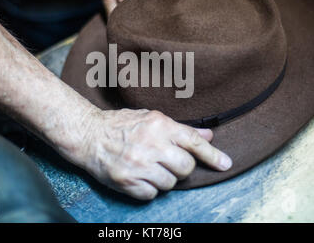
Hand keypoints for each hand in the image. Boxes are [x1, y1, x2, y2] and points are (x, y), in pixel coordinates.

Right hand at [58, 108, 231, 199]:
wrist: (88, 135)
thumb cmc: (120, 125)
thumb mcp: (150, 118)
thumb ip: (179, 129)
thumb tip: (208, 135)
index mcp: (158, 125)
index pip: (193, 141)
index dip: (211, 155)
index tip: (225, 164)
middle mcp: (150, 145)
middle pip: (185, 167)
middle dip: (181, 168)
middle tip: (168, 161)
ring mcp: (138, 165)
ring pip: (171, 183)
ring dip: (164, 178)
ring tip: (149, 167)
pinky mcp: (127, 182)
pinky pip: (152, 194)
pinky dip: (149, 188)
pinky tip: (139, 176)